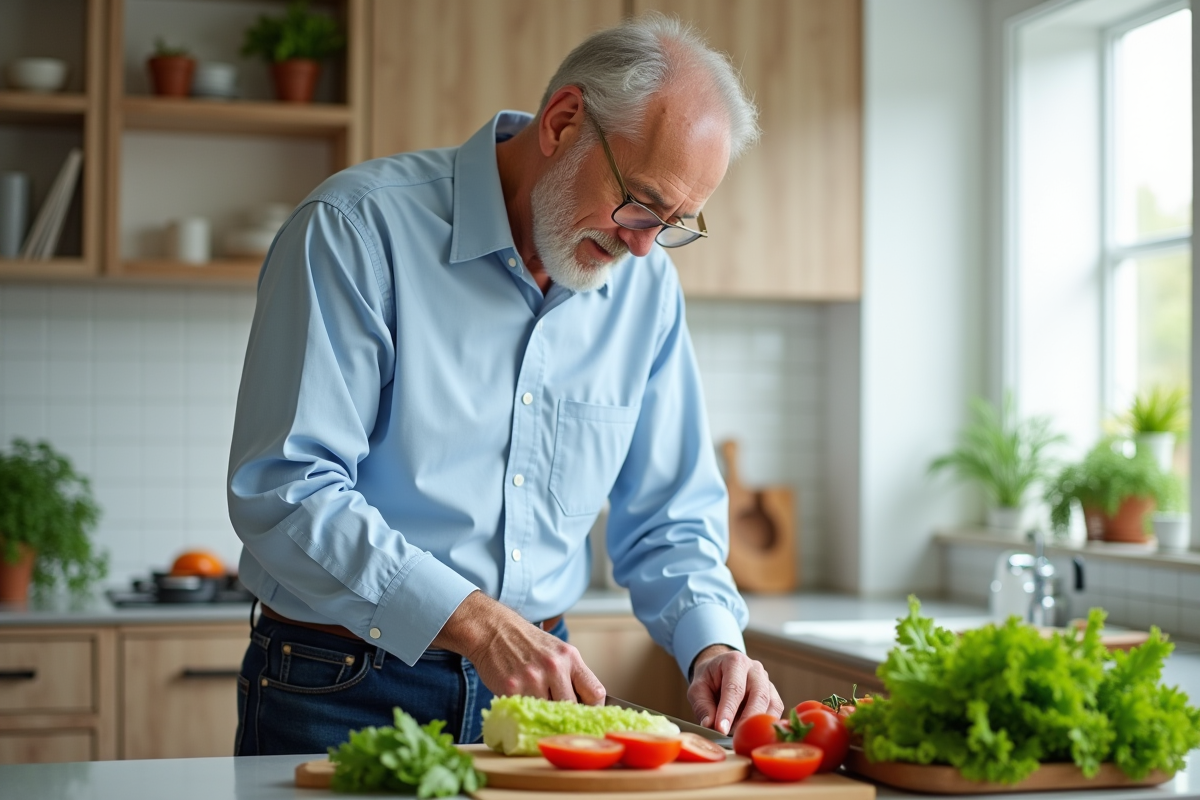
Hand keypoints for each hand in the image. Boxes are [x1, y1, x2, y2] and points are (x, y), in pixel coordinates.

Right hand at [432, 591, 605, 703]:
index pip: (595, 692)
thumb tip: (585, 706)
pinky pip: (526, 711)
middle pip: (572, 708)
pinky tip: (521, 698)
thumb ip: (572, 675)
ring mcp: (533, 679)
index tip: (586, 714)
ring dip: (543, 712)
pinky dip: (525, 710)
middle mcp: (554, 667)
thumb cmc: (527, 643)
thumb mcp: (557, 651)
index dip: (593, 708)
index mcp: (570, 657)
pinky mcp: (512, 690)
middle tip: (558, 713)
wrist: (493, 630)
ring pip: (548, 713)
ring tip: (536, 701)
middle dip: (567, 714)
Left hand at [687, 645, 783, 734]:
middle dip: (748, 720)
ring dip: (759, 724)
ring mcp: (767, 681)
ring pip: (772, 704)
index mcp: (735, 662)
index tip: (721, 729)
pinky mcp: (773, 695)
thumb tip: (710, 725)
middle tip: (737, 738)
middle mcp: (755, 669)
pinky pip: (776, 711)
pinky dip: (768, 724)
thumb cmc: (708, 679)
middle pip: (759, 695)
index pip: (734, 688)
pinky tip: (756, 735)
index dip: (728, 710)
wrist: (720, 669)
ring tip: (744, 737)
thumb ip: (702, 706)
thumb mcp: (697, 689)